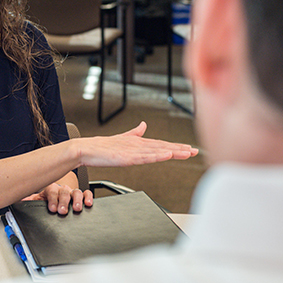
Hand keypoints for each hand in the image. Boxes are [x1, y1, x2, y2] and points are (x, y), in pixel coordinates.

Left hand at [23, 183, 92, 214]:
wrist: (49, 204)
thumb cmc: (42, 203)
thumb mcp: (33, 202)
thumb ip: (27, 202)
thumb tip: (17, 201)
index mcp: (49, 190)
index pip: (51, 190)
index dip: (52, 199)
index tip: (52, 208)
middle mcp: (61, 190)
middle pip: (64, 191)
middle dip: (63, 201)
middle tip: (62, 210)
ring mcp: (70, 193)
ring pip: (75, 192)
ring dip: (76, 199)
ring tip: (76, 208)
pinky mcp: (79, 198)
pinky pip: (85, 194)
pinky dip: (88, 197)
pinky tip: (88, 203)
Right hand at [74, 122, 198, 167]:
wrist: (87, 149)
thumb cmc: (102, 147)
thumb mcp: (122, 139)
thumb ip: (135, 132)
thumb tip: (144, 125)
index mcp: (138, 142)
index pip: (161, 144)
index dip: (176, 146)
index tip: (189, 148)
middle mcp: (138, 145)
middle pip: (163, 147)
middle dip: (180, 149)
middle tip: (195, 151)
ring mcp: (133, 151)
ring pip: (157, 151)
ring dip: (173, 152)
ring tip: (187, 153)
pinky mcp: (127, 157)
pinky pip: (145, 157)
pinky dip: (157, 155)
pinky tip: (167, 155)